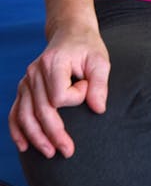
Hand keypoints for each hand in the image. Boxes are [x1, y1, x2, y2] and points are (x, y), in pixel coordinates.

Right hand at [8, 24, 109, 158]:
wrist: (71, 33)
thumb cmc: (87, 47)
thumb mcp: (100, 60)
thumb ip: (100, 83)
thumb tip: (98, 109)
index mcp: (54, 62)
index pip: (60, 95)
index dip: (76, 98)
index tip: (86, 86)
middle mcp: (35, 71)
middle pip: (41, 110)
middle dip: (54, 134)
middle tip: (68, 151)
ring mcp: (27, 79)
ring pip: (25, 115)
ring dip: (36, 137)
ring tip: (50, 153)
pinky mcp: (24, 87)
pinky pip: (15, 111)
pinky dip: (17, 130)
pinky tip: (24, 145)